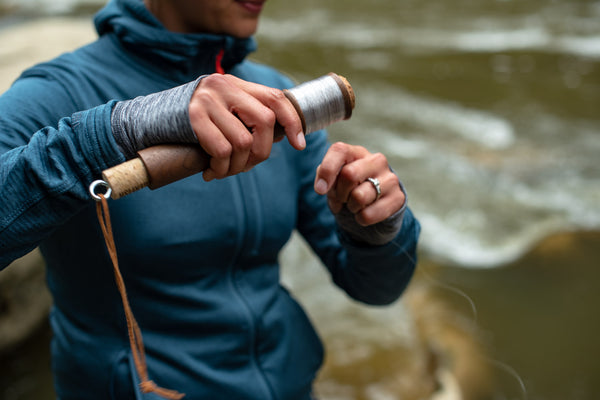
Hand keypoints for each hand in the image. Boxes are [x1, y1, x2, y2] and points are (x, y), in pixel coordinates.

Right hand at [189, 74, 304, 180]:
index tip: (299, 145)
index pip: (275, 97)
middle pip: (264, 122)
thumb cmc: (194, 124)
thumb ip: (247, 117)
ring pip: (243, 141)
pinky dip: (221, 168)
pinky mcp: (194, 117)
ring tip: (223, 171)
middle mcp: (224, 86)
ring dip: (237, 166)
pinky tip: (211, 171)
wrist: (150, 120)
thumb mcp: (224, 113)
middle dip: (260, 153)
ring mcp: (208, 100)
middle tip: (246, 167)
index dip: (292, 122)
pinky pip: (222, 150)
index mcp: (236, 84)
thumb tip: (282, 136)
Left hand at [314, 142, 404, 225]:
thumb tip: (321, 187)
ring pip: (359, 197)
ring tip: (354, 204)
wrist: (374, 207)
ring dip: (351, 207)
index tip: (320, 190)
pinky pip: (368, 214)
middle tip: (343, 198)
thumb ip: (325, 176)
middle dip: (340, 192)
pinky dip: (360, 218)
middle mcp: (376, 160)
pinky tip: (364, 212)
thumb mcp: (334, 180)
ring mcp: (390, 178)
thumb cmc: (349, 189)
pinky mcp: (398, 198)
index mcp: (357, 152)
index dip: (327, 170)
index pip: (340, 150)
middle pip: (349, 174)